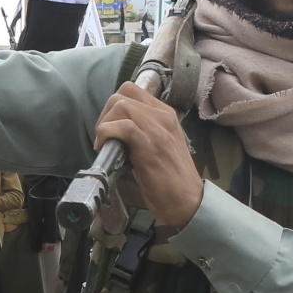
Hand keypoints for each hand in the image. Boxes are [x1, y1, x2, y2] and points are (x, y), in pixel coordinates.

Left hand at [95, 84, 201, 225]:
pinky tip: (105, 147)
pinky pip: (123, 126)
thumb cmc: (171, 180)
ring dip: (105, 124)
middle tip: (105, 138)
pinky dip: (107, 133)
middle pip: (122, 94)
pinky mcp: (151, 145)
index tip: (109, 128)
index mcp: (165, 115)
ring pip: (120, 105)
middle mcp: (163, 116)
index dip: (113, 107)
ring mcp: (158, 129)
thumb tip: (113, 130)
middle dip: (106, 114)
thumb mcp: (159, 146)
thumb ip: (142, 132)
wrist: (188, 202)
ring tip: (106, 144)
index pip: (131, 91)